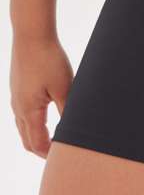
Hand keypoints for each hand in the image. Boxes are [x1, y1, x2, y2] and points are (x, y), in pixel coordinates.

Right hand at [10, 36, 73, 157]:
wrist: (31, 35)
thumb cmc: (49, 59)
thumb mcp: (65, 88)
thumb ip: (68, 112)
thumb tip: (75, 132)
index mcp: (29, 111)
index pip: (37, 144)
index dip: (50, 155)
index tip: (64, 159)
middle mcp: (18, 107)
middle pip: (28, 140)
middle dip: (42, 150)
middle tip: (59, 155)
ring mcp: (16, 98)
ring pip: (23, 127)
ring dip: (37, 137)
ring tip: (55, 141)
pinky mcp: (18, 88)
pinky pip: (23, 114)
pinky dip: (34, 124)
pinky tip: (46, 118)